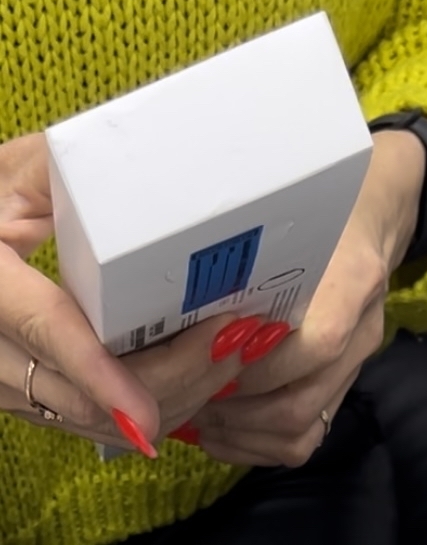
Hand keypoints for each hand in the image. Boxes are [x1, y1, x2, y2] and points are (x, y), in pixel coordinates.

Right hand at [0, 133, 289, 456]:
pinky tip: (195, 373)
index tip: (145, 409)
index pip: (47, 331)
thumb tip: (148, 177)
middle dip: (172, 378)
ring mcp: (11, 380)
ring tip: (229, 354)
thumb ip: (66, 175)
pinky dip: (152, 404)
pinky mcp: (33, 392)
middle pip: (85, 395)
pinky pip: (95, 420)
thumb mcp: (16, 176)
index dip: (99, 375)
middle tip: (235, 338)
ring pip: (94, 419)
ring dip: (171, 396)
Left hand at [191, 131, 425, 466]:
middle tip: (184, 398)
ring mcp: (358, 359)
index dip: (254, 366)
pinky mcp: (346, 376)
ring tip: (197, 416)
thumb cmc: (321, 211)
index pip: (314, 345)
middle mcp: (364, 328)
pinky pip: (310, 433)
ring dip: (243, 433)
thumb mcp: (287, 217)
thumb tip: (173, 293)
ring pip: (306, 429)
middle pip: (302, 402)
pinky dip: (261, 443)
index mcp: (353, 282)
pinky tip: (223, 427)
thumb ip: (248, 254)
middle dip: (234, 410)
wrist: (373, 217)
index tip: (202, 362)